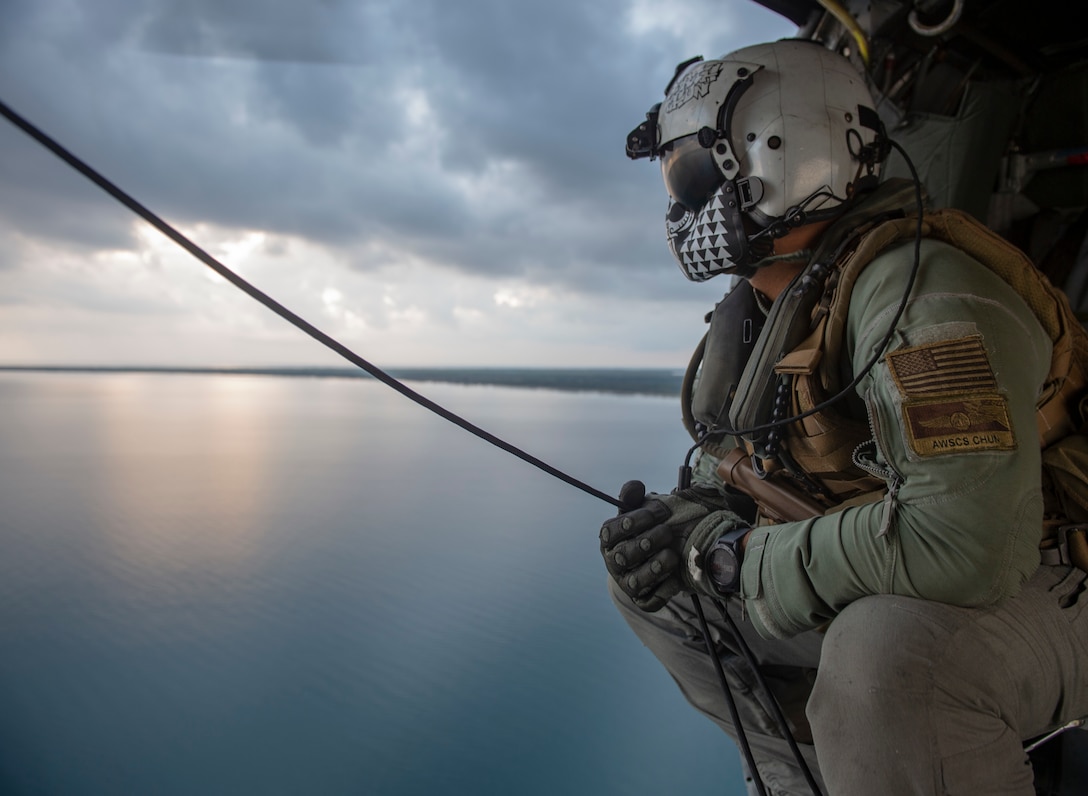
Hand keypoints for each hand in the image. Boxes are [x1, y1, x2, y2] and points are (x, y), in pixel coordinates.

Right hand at [600, 481, 747, 611]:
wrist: (656, 556)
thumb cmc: (646, 528)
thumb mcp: (639, 510)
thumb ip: (634, 497)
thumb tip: (636, 486)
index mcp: (609, 539)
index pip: (612, 532)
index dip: (632, 522)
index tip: (657, 512)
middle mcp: (613, 563)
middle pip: (624, 556)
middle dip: (647, 542)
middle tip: (667, 532)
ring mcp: (627, 584)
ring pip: (635, 582)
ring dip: (654, 568)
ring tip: (671, 555)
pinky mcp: (643, 600)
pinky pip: (650, 600)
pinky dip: (663, 590)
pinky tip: (675, 578)